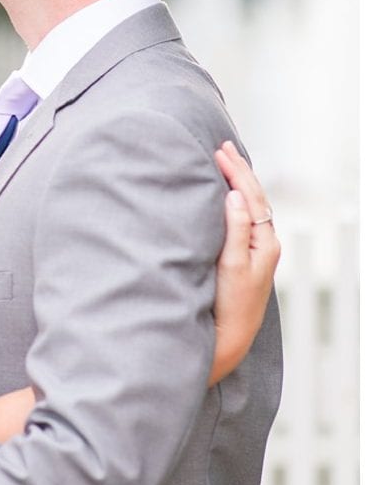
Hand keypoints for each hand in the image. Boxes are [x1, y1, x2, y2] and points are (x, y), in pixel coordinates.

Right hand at [208, 141, 279, 384]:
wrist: (230, 337)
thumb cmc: (230, 306)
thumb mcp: (231, 266)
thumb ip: (234, 230)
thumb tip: (235, 196)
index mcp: (264, 243)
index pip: (250, 197)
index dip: (236, 173)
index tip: (219, 152)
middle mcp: (264, 244)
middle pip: (254, 198)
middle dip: (240, 171)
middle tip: (223, 147)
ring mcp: (256, 251)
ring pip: (250, 207)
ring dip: (239, 183)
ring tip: (228, 163)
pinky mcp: (245, 257)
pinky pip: (244, 218)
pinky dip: (237, 200)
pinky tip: (229, 195)